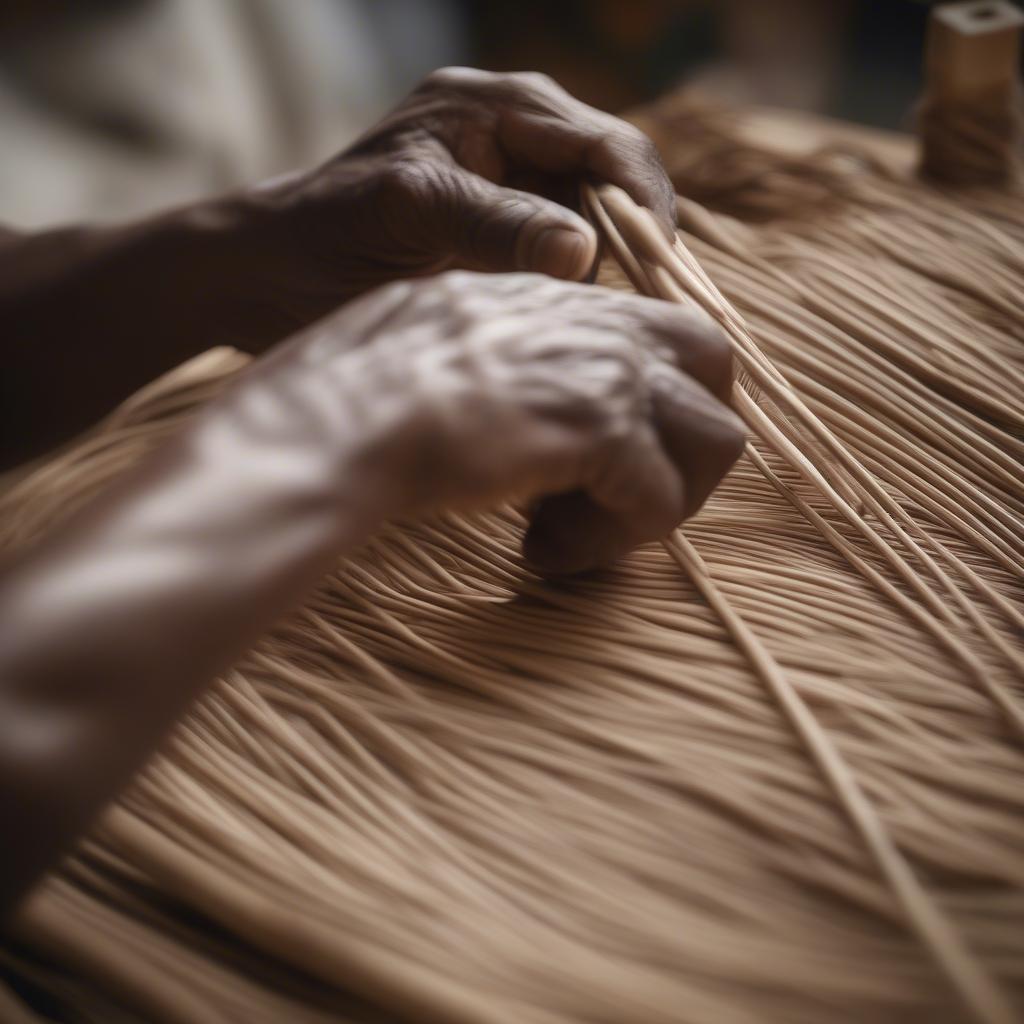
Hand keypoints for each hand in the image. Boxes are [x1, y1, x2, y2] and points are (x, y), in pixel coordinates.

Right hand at [256, 271, 742, 573]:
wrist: (333, 418)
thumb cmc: (349, 394)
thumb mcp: (429, 348)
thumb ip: (495, 364)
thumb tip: (523, 417)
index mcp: (548, 297)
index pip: (656, 329)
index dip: (652, 397)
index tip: (604, 456)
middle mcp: (593, 320)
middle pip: (715, 363)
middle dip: (687, 439)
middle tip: (627, 496)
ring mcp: (606, 369)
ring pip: (716, 437)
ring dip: (660, 500)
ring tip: (581, 535)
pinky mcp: (603, 429)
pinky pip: (661, 501)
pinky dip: (612, 544)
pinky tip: (541, 553)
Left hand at [259, 67, 674, 321]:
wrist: (262, 276)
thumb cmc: (319, 236)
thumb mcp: (406, 216)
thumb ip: (493, 223)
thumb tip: (584, 250)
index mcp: (491, 106)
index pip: (603, 141)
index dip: (643, 201)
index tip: (658, 268)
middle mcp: (509, 135)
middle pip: (610, 182)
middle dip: (627, 241)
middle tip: (632, 308)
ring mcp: (505, 186)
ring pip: (591, 226)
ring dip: (597, 274)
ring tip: (582, 321)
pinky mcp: (495, 233)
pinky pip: (558, 256)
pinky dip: (567, 291)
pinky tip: (554, 323)